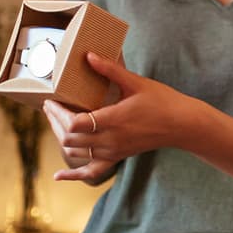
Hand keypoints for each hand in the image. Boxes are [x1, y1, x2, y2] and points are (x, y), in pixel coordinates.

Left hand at [51, 52, 204, 182]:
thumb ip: (110, 70)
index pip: (74, 123)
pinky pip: (91, 171)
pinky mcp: (117, 157)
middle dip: (55, 122)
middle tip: (50, 106)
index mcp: (114, 120)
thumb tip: (88, 56)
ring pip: (75, 152)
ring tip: (56, 122)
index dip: (58, 113)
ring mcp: (113, 151)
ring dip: (61, 138)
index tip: (51, 100)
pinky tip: (58, 176)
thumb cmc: (162, 100)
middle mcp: (110, 140)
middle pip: (70, 138)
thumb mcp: (135, 82)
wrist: (182, 124)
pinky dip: (73, 175)